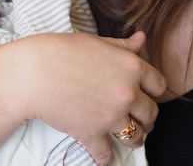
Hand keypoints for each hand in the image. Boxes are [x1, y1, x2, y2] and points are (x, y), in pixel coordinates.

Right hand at [11, 32, 165, 164]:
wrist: (32, 73)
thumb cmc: (60, 51)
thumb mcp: (96, 42)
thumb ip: (122, 46)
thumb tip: (141, 39)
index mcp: (131, 67)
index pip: (159, 85)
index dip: (154, 91)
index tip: (148, 95)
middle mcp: (127, 93)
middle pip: (151, 113)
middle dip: (147, 118)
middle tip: (141, 119)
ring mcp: (111, 116)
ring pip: (135, 136)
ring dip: (134, 139)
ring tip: (129, 138)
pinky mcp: (92, 134)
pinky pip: (107, 154)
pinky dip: (106, 157)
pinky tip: (105, 156)